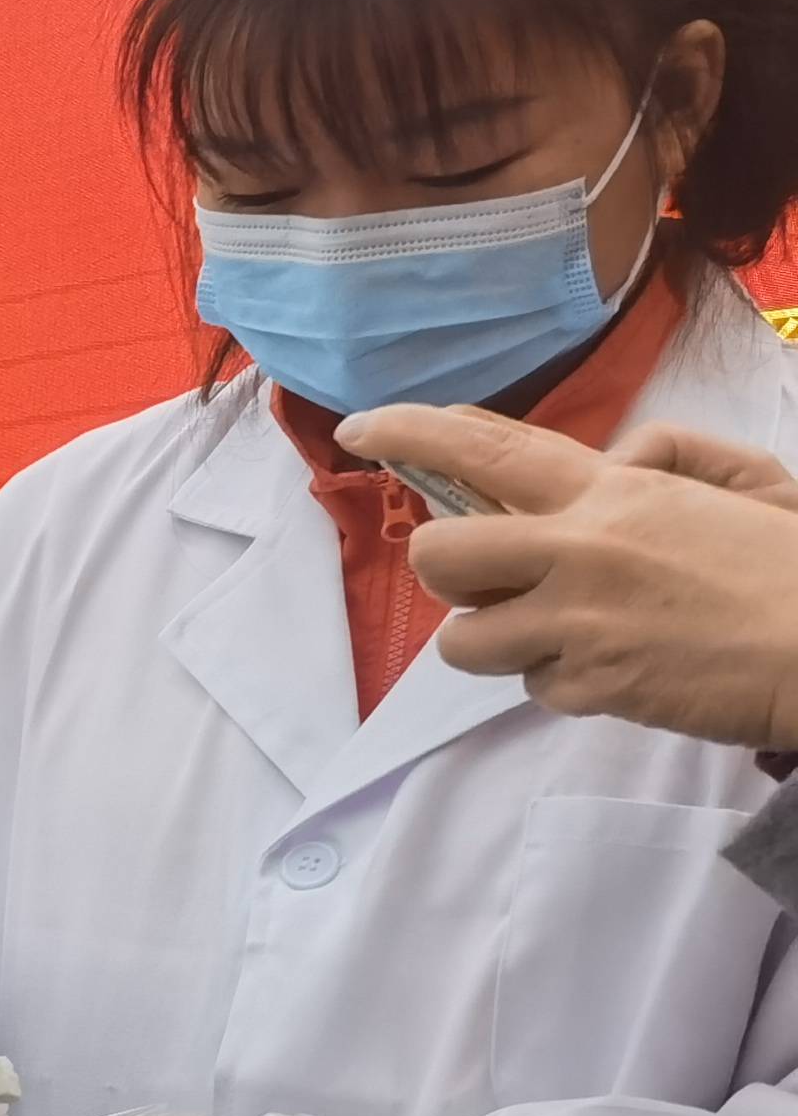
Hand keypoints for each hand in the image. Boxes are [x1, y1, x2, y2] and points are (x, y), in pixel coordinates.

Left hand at [337, 401, 797, 751]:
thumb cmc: (794, 564)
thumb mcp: (741, 482)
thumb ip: (666, 455)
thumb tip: (611, 456)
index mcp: (614, 493)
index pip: (489, 451)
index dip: (412, 434)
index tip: (361, 428)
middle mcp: (580, 550)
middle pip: (440, 554)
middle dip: (447, 569)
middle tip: (489, 575)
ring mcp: (579, 622)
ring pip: (466, 640)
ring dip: (498, 638)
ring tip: (560, 629)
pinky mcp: (593, 685)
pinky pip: (533, 686)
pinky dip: (561, 680)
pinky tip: (616, 666)